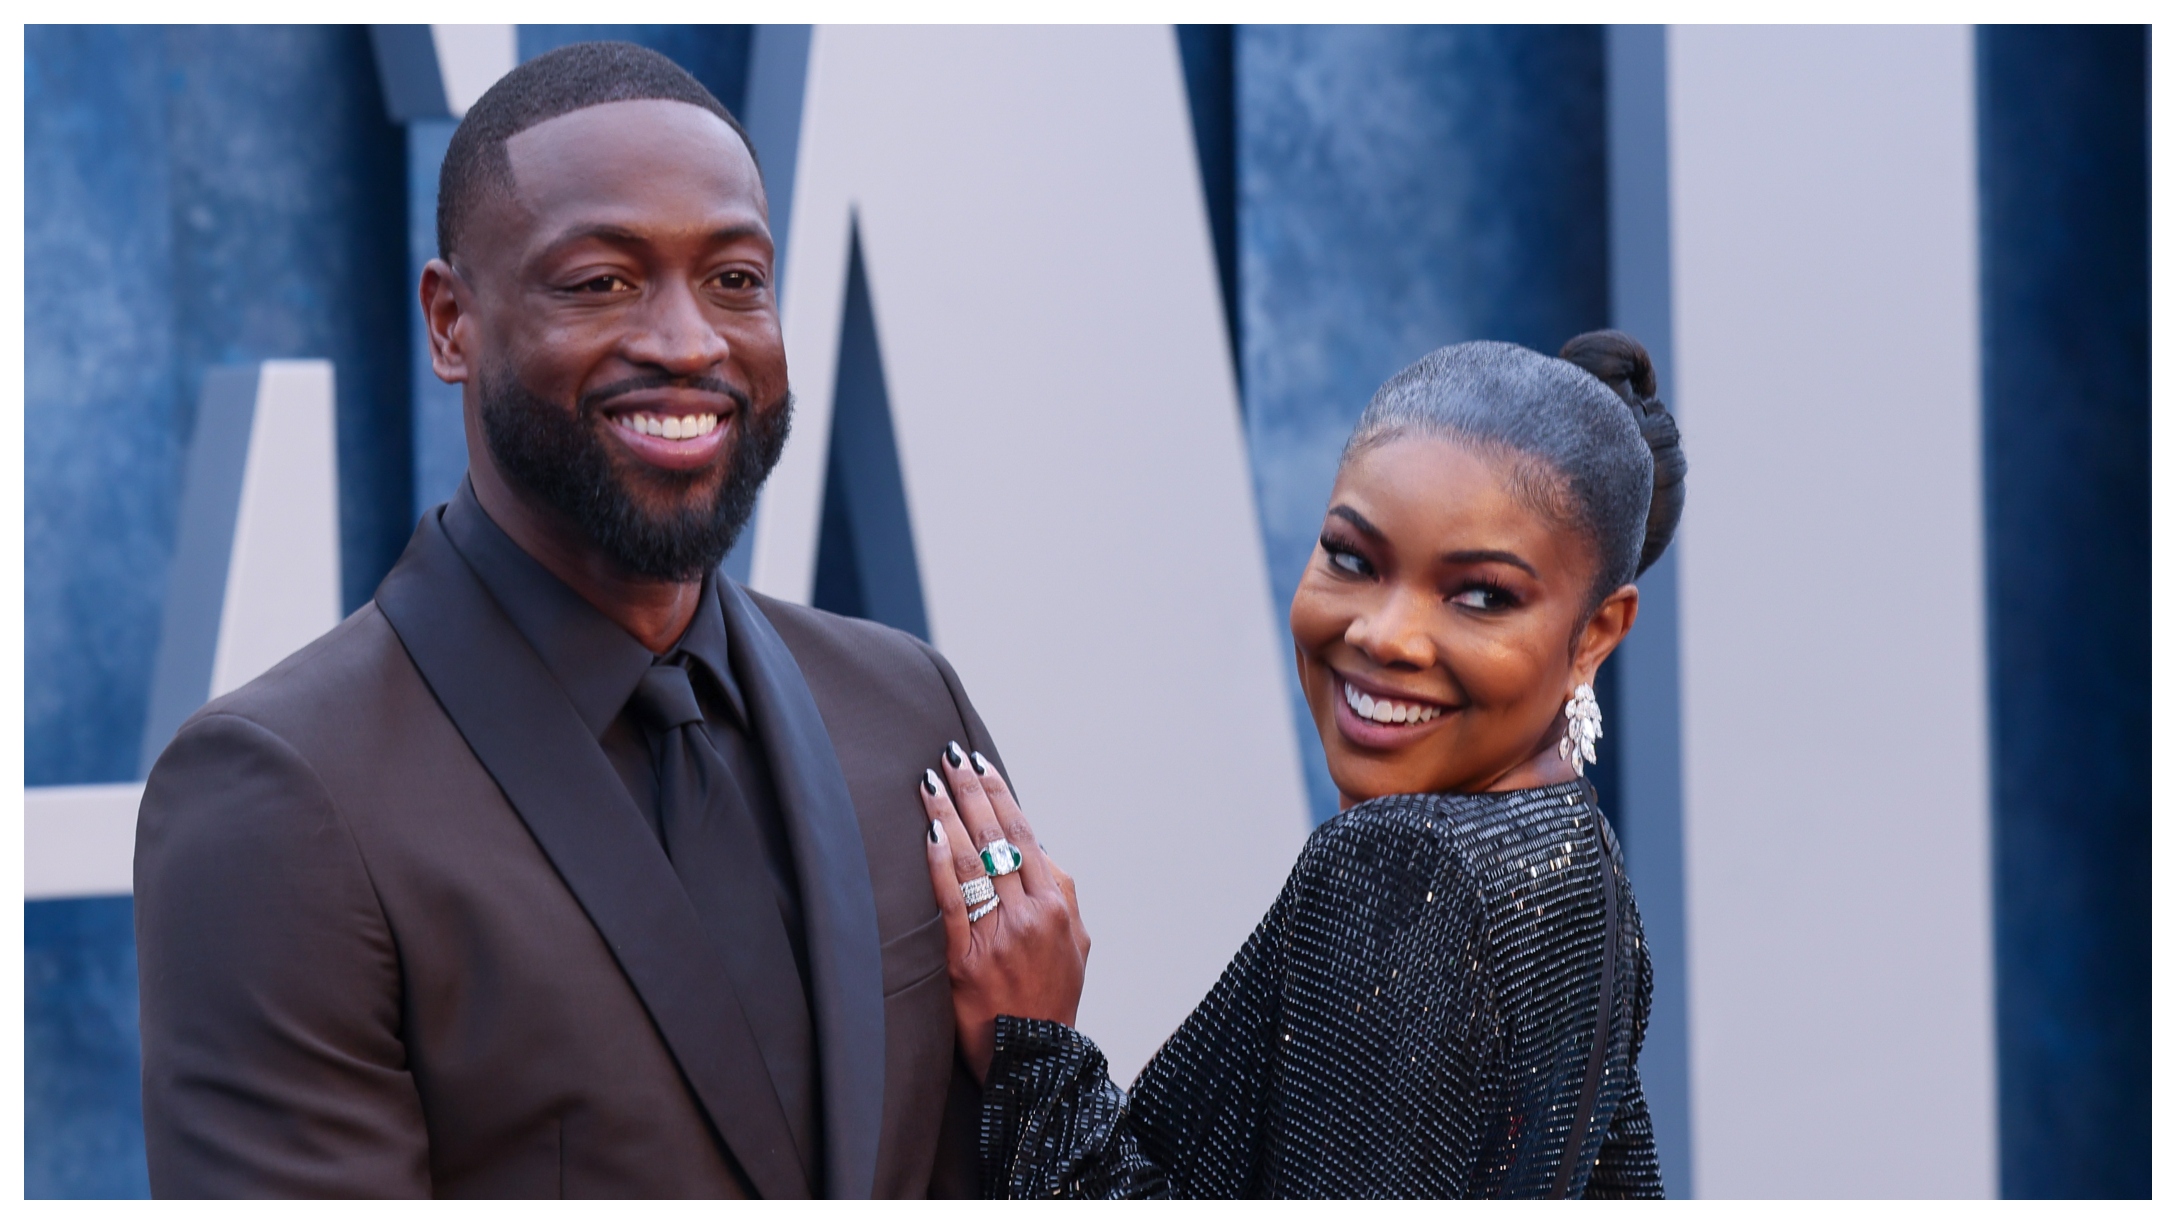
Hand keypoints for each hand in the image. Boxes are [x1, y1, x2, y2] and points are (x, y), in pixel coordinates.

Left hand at [919, 742, 1089, 1082]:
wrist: (1038, 1062)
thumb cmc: (1052, 1004)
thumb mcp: (1077, 947)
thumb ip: (1062, 898)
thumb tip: (1040, 855)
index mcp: (1059, 905)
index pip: (1025, 834)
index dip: (1001, 796)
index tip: (981, 766)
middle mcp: (1033, 912)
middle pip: (997, 836)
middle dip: (972, 790)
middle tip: (950, 755)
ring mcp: (1000, 934)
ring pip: (972, 859)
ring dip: (949, 814)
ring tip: (930, 781)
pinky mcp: (966, 958)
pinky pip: (950, 900)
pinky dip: (939, 862)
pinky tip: (927, 833)